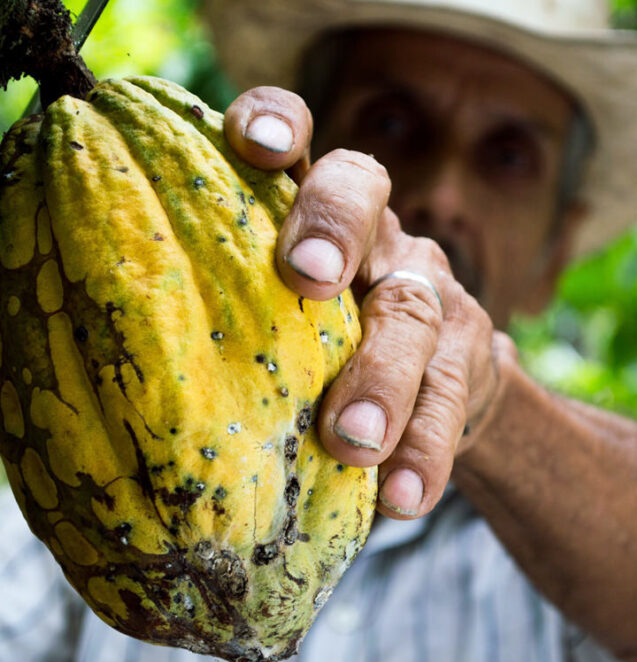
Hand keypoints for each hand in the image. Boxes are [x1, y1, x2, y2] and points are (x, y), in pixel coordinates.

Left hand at [225, 87, 504, 518]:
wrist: (436, 390)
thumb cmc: (325, 351)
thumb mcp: (278, 318)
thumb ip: (229, 313)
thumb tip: (99, 366)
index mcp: (315, 213)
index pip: (300, 139)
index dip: (278, 123)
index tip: (253, 143)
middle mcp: (376, 235)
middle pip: (363, 195)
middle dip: (333, 228)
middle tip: (307, 278)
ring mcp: (429, 290)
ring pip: (414, 311)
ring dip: (384, 376)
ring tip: (353, 442)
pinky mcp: (469, 355)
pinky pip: (452, 398)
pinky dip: (425, 449)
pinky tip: (402, 497)